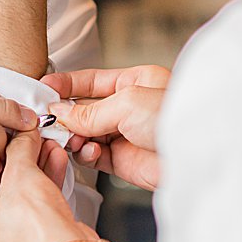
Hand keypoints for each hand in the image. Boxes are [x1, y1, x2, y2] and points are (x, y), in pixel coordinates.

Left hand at [0, 130, 99, 241]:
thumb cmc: (36, 237)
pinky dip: (46, 191)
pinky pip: (37, 217)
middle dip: (19, 167)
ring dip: (36, 175)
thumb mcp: (20, 177)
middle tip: (26, 144)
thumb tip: (21, 138)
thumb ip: (18, 151)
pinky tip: (55, 165)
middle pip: (0, 197)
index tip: (4, 145)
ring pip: (22, 206)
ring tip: (45, 150)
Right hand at [41, 65, 169, 190]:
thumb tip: (59, 113)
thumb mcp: (127, 102)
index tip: (43, 89)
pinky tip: (87, 151)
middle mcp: (129, 108)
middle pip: (84, 109)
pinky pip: (93, 155)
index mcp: (135, 82)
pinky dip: (85, 153)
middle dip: (65, 115)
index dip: (66, 85)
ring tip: (70, 139)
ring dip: (73, 136)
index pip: (92, 81)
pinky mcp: (123, 161)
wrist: (198, 157)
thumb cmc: (174, 120)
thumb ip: (89, 110)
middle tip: (48, 121)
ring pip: (85, 133)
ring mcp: (125, 134)